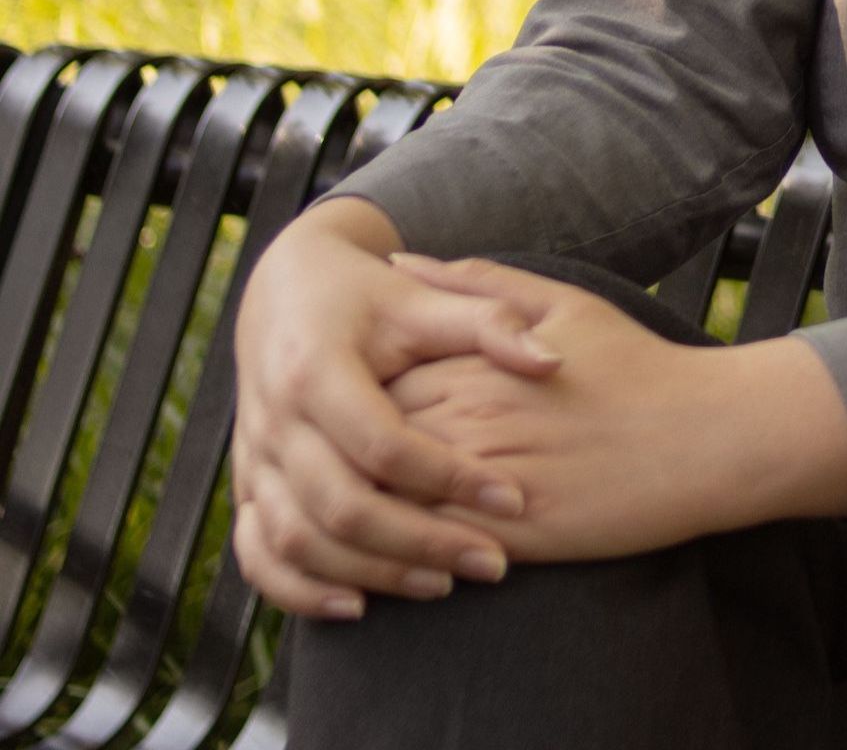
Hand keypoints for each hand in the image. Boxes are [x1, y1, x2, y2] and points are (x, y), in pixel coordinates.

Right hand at [231, 199, 563, 620]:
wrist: (284, 289)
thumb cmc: (367, 295)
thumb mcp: (423, 296)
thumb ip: (488, 323)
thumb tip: (552, 361)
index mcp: (317, 369)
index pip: (385, 443)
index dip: (451, 475)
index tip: (514, 498)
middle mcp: (276, 421)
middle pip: (342, 506)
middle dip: (421, 542)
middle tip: (492, 563)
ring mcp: (254, 460)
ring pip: (299, 541)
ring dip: (372, 572)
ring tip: (444, 583)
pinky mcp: (246, 486)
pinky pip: (258, 555)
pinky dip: (299, 590)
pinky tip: (359, 604)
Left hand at [385, 256, 846, 561]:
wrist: (704, 436)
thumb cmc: (636, 366)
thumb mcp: (562, 303)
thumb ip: (477, 285)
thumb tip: (403, 264)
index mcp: (473, 366)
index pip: (373, 384)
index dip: (350, 395)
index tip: (342, 401)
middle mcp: (469, 424)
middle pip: (368, 449)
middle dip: (340, 460)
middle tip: (328, 465)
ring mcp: (487, 486)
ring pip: (389, 509)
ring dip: (362, 518)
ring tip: (350, 520)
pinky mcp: (512, 541)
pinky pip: (433, 555)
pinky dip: (406, 557)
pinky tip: (398, 558)